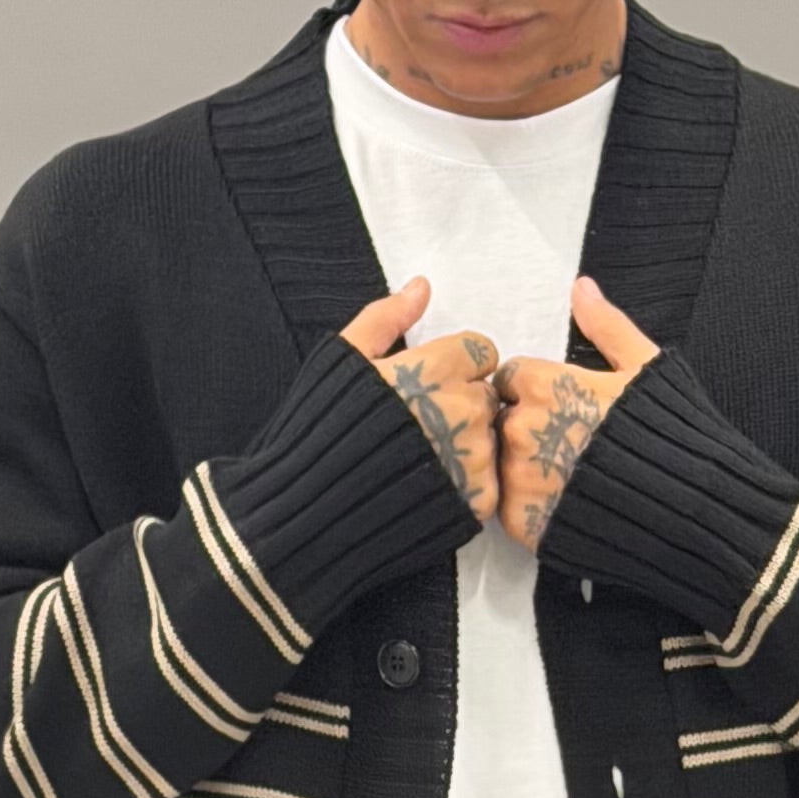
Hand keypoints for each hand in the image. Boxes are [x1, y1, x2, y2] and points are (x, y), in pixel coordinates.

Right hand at [343, 274, 501, 531]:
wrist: (310, 512)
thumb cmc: (321, 431)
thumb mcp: (343, 358)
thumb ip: (386, 318)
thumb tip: (421, 285)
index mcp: (438, 367)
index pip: (481, 351)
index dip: (456, 367)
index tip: (428, 386)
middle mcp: (464, 408)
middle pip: (485, 395)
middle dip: (459, 405)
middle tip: (419, 428)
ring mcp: (473, 457)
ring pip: (488, 440)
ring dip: (465, 446)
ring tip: (419, 462)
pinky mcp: (476, 501)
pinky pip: (487, 483)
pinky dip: (465, 486)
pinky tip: (427, 488)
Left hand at [494, 281, 660, 551]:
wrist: (687, 511)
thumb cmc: (670, 435)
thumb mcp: (645, 367)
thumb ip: (605, 326)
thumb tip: (581, 287)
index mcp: (543, 384)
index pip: (512, 378)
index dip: (537, 391)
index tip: (564, 407)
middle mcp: (521, 429)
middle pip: (504, 421)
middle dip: (530, 429)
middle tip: (571, 446)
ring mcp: (518, 479)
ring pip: (503, 465)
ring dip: (527, 469)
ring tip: (572, 479)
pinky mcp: (523, 523)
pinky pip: (511, 509)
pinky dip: (532, 507)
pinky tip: (567, 506)